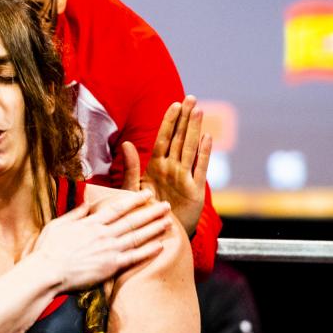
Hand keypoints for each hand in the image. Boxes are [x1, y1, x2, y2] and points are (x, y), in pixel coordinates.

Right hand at [34, 189, 171, 289]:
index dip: (135, 199)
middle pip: (133, 220)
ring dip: (154, 228)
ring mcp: (109, 250)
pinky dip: (148, 251)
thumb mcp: (58, 224)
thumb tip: (87, 204)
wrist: (47, 272)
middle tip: (166, 206)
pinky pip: (134, 257)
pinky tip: (160, 245)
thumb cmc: (48, 249)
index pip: (118, 207)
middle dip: (151, 212)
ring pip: (137, 236)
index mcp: (91, 223)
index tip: (147, 194)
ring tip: (168, 222)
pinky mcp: (110, 266)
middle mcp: (104, 234)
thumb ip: (75, 214)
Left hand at [121, 96, 211, 235]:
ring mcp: (185, 178)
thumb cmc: (145, 212)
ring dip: (194, 129)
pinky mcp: (195, 191)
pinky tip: (207, 138)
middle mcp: (172, 169)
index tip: (174, 104)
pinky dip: (204, 153)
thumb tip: (125, 144)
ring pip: (190, 149)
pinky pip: (200, 169)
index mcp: (157, 167)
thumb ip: (131, 167)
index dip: (169, 122)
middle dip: (185, 118)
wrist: (159, 235)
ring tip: (198, 110)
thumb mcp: (132, 190)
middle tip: (192, 97)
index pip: (164, 139)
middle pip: (179, 138)